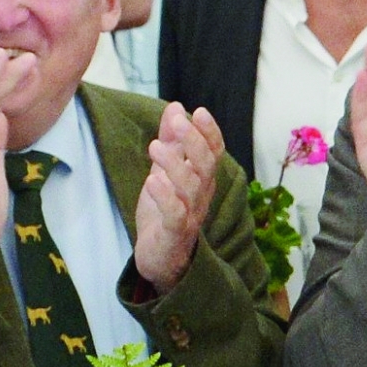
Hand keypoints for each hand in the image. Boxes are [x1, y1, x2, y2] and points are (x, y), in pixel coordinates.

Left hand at [134, 103, 224, 293]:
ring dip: (174, 164)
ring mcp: (191, 215)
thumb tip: (175, 107)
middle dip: (194, 141)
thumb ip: (171, 141)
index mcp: (202, 179)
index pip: (214, 152)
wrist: (161, 259)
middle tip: (178, 122)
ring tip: (154, 146)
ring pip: (191, 187)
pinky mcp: (175, 233)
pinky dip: (165, 197)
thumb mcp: (164, 171)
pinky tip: (152, 181)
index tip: (197, 111)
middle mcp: (201, 195)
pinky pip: (175, 214)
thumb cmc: (165, 213)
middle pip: (206, 165)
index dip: (209, 132)